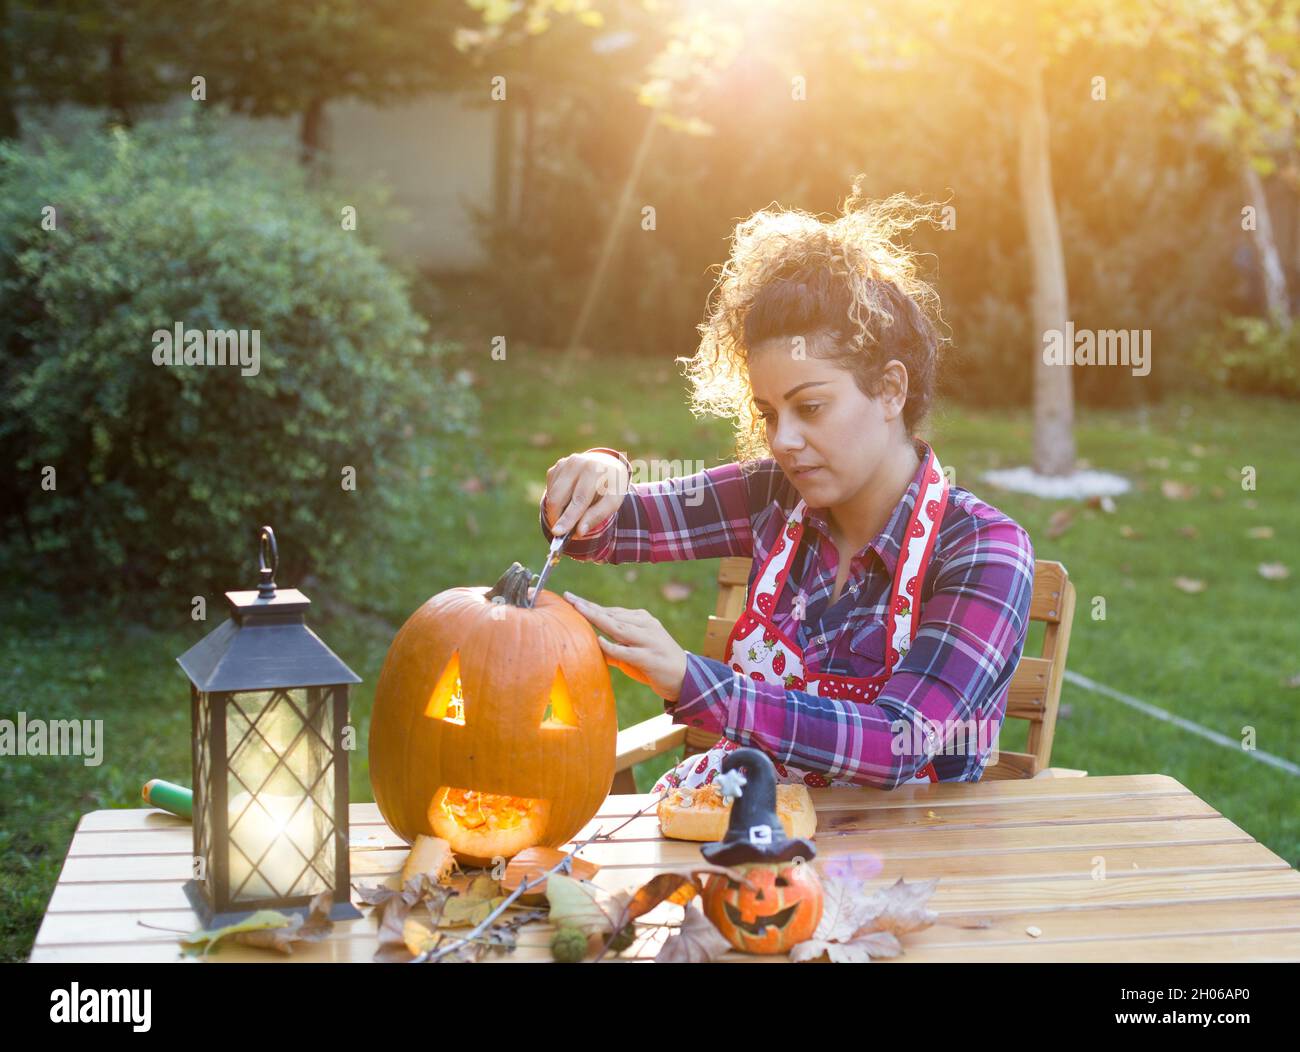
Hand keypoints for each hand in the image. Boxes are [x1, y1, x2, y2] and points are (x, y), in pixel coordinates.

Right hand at [543, 451, 629, 538]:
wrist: (607, 464)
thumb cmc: (610, 486)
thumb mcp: (612, 501)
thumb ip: (597, 516)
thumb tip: (579, 532)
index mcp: (595, 470)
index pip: (579, 498)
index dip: (568, 517)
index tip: (558, 533)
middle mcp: (577, 463)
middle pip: (558, 497)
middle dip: (557, 518)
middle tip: (561, 533)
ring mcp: (564, 464)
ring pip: (552, 496)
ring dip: (557, 511)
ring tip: (571, 516)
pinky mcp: (556, 467)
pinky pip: (551, 491)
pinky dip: (557, 501)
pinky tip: (570, 500)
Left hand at [563, 591, 687, 701]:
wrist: (686, 678)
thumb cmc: (656, 665)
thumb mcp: (634, 653)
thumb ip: (615, 649)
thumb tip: (594, 647)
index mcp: (642, 620)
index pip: (611, 610)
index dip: (590, 605)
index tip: (571, 598)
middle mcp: (645, 625)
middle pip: (611, 615)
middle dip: (589, 607)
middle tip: (569, 598)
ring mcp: (649, 640)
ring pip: (618, 627)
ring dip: (597, 618)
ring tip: (579, 611)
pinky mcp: (650, 658)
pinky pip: (628, 651)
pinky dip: (613, 646)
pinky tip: (599, 641)